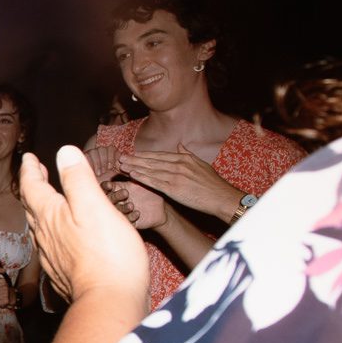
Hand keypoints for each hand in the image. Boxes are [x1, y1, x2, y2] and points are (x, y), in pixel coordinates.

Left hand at [19, 148, 148, 306]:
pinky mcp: (63, 274)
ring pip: (39, 228)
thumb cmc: (108, 255)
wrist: (110, 303)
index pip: (32, 187)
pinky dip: (51, 232)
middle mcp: (45, 236)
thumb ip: (78, 179)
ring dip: (40, 209)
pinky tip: (60, 238)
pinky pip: (50, 247)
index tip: (28, 157)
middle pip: (32, 207)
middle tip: (36, 173)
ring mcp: (52, 258)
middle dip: (34, 187)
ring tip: (46, 200)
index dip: (30, 170)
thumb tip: (64, 152)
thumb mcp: (95, 207)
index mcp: (51, 216)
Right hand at [104, 177, 166, 229]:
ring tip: (132, 205)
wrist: (161, 208)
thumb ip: (133, 173)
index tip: (109, 185)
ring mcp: (122, 212)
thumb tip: (124, 161)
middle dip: (116, 196)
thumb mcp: (142, 182)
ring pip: (117, 211)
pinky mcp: (129, 222)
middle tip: (126, 193)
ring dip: (123, 208)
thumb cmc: (150, 191)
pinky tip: (138, 213)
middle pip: (109, 199)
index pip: (106, 188)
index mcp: (118, 189)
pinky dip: (131, 217)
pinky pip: (126, 221)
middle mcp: (117, 201)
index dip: (106, 187)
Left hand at [118, 145, 240, 220]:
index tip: (133, 154)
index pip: (159, 155)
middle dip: (135, 159)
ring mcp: (175, 176)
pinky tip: (133, 175)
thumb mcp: (201, 164)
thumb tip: (179, 145)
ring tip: (122, 165)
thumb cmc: (213, 183)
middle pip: (152, 161)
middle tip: (120, 157)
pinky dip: (142, 178)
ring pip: (150, 170)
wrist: (221, 197)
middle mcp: (178, 165)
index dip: (145, 155)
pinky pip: (155, 182)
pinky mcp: (174, 188)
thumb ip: (188, 154)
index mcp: (184, 159)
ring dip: (134, 167)